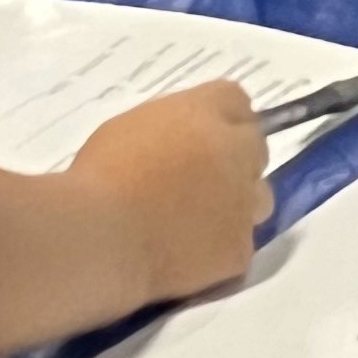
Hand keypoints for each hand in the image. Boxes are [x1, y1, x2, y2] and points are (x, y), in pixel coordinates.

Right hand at [67, 80, 270, 303]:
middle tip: (199, 182)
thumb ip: (168, 130)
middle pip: (254, 146)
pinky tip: (187, 257)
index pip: (235, 101)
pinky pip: (239, 244)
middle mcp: (234, 150)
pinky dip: (219, 250)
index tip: (204, 138)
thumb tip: (181, 145)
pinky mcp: (240, 248)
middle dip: (234, 160)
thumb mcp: (126, 131)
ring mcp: (243, 202)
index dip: (221, 119)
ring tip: (195, 223)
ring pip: (258, 197)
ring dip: (236, 204)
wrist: (102, 239)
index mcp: (201, 113)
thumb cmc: (99, 181)